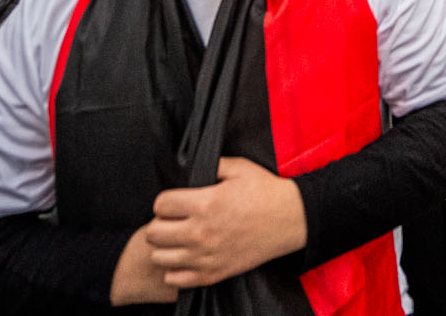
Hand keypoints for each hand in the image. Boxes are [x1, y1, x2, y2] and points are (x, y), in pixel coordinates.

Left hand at [145, 157, 306, 287]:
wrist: (292, 220)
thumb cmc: (267, 192)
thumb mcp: (239, 168)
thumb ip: (211, 165)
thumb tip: (191, 169)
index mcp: (205, 203)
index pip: (160, 204)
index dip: (165, 201)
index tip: (174, 202)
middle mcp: (201, 232)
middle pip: (153, 233)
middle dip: (160, 223)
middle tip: (173, 220)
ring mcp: (206, 256)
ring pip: (160, 257)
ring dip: (165, 247)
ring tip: (179, 239)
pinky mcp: (214, 273)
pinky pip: (176, 278)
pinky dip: (176, 269)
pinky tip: (187, 257)